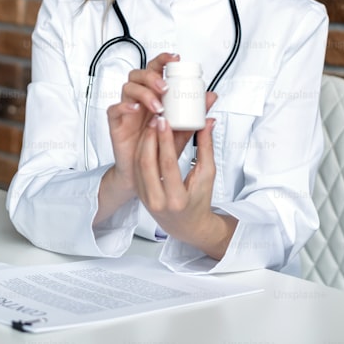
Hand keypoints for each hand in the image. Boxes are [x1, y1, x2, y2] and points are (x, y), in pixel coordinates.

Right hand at [95, 53, 216, 225]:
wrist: (146, 175)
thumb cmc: (161, 150)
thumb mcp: (183, 131)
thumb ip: (196, 114)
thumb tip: (212, 97)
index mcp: (155, 96)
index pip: (156, 70)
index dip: (163, 60)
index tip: (176, 59)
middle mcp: (139, 100)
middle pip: (139, 74)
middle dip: (152, 76)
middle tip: (165, 87)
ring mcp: (126, 110)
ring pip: (127, 88)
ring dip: (144, 93)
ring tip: (158, 106)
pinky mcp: (116, 124)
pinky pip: (114, 109)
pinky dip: (124, 106)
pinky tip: (136, 111)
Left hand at [134, 115, 236, 259]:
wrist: (186, 224)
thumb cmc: (200, 201)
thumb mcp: (207, 175)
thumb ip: (206, 147)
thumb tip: (207, 123)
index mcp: (177, 199)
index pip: (168, 164)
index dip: (165, 140)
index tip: (165, 121)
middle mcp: (158, 201)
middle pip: (147, 162)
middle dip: (150, 136)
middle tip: (156, 118)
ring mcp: (145, 198)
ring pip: (138, 164)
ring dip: (143, 141)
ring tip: (151, 124)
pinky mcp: (139, 194)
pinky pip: (137, 169)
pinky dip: (140, 151)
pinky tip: (147, 138)